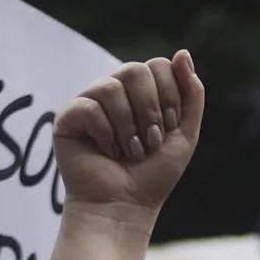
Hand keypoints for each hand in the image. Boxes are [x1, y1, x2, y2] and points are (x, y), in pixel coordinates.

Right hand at [54, 53, 204, 219]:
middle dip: (150, 109)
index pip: (158, 65)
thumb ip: (191, 94)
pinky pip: (88, 107)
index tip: (166, 128)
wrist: (124, 207)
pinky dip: (105, 134)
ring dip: (128, 127)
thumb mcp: (185, 134)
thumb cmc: (153, 175)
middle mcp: (114, 91)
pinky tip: (106, 153)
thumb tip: (182, 53)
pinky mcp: (68, 117)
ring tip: (129, 152)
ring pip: (110, 87)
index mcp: (141, 92)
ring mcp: (89, 102)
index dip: (169, 96)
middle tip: (149, 141)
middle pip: (135, 70)